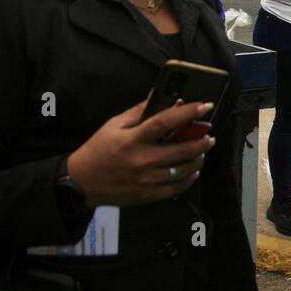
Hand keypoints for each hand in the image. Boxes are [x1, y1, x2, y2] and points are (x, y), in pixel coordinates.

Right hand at [66, 97, 215, 206]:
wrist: (80, 182)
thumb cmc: (98, 150)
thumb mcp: (113, 125)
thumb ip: (139, 111)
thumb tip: (159, 95)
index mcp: (132, 139)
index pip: (165, 122)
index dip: (188, 112)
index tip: (204, 106)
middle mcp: (141, 160)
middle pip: (181, 149)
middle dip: (201, 141)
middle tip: (209, 135)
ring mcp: (146, 180)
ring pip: (183, 170)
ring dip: (198, 159)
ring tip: (202, 151)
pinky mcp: (147, 195)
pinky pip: (176, 188)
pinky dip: (189, 179)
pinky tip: (192, 171)